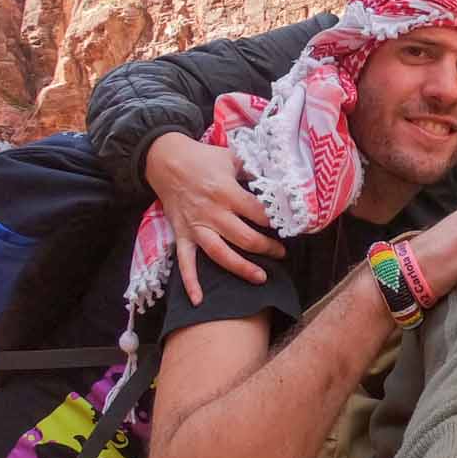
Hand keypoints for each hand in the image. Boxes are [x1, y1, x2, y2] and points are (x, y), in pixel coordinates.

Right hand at [144, 132, 283, 303]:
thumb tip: (279, 179)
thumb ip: (254, 169)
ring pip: (220, 253)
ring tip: (261, 278)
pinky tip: (199, 300)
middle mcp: (212, 212)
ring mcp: (196, 226)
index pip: (258, 213)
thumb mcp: (232, 157)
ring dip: (241, 268)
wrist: (165, 160)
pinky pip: (185, 262)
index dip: (276, 222)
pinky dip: (190, 282)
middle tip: (282, 253)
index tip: (291, 227)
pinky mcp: (181, 235)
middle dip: (267, 248)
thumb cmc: (203, 158)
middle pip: (244, 237)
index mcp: (227, 192)